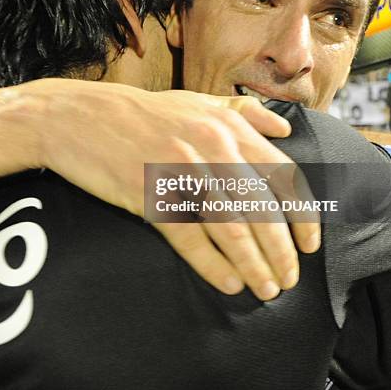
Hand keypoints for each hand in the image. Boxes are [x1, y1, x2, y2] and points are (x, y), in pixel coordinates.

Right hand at [22, 79, 319, 299]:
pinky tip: (228, 283)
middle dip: (282, 250)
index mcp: (225, 125)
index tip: (310, 245)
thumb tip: (283, 131)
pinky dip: (212, 264)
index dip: (302, 216)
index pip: (282, 176)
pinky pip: (188, 235)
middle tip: (288, 279)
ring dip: (254, 265)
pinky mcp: (148, 194)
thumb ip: (243, 112)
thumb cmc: (141, 113)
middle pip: (261, 208)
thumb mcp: (195, 100)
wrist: (80, 116)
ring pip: (230, 226)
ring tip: (266, 289)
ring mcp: (178, 170)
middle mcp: (209, 146)